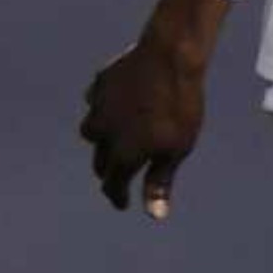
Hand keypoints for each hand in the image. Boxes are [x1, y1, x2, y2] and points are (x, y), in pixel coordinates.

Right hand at [79, 38, 208, 218]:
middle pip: (100, 161)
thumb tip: (154, 215)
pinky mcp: (99, 85)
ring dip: (102, 141)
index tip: (124, 203)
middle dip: (110, 171)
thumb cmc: (180, 106)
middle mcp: (102, 134)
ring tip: (115, 141)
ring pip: (92, 132)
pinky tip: (117, 107)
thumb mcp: (177, 148)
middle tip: (121, 175)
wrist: (170, 57)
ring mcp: (97, 108)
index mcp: (122, 153)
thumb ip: (161, 181)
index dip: (118, 196)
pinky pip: (97, 103)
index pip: (113, 184)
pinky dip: (105, 110)